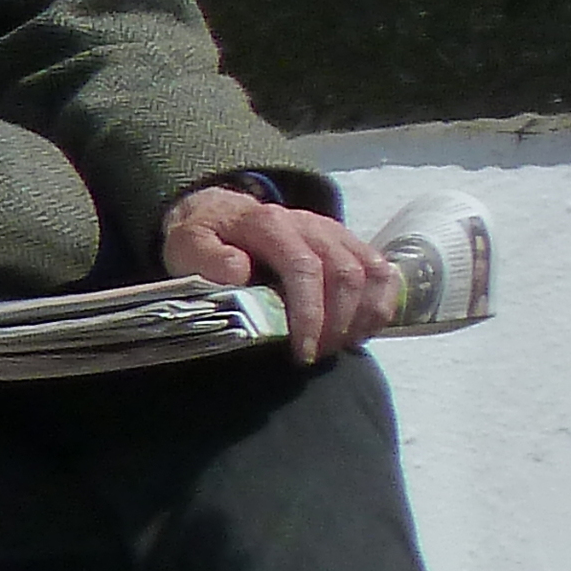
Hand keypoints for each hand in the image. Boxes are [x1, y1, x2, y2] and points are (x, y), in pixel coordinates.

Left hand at [163, 186, 392, 364]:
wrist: (221, 214)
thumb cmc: (205, 239)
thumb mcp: (187, 246)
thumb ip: (206, 258)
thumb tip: (238, 273)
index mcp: (268, 224)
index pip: (304, 267)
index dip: (310, 313)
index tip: (302, 351)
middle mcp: (309, 224)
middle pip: (344, 274)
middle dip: (335, 324)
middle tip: (313, 356)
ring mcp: (334, 232)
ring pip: (370, 273)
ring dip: (360, 319)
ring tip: (333, 348)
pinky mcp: (349, 243)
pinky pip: (382, 273)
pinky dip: (379, 306)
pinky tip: (358, 333)